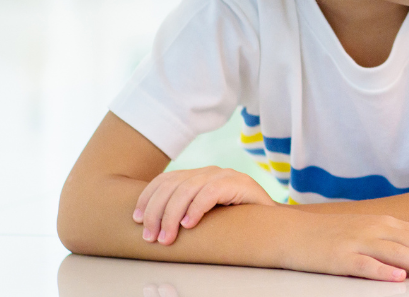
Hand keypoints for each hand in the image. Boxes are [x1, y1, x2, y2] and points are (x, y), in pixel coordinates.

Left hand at [133, 166, 276, 244]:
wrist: (273, 222)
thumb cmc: (235, 222)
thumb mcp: (204, 213)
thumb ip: (184, 210)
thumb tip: (149, 225)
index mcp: (198, 176)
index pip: (165, 180)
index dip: (147, 197)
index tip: (135, 219)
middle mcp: (209, 172)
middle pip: (172, 185)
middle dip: (156, 212)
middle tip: (150, 237)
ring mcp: (225, 175)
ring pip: (187, 189)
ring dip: (172, 215)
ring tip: (167, 237)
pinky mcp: (239, 184)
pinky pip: (211, 192)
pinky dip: (197, 208)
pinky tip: (190, 224)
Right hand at [287, 212, 408, 281]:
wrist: (290, 232)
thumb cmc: (332, 236)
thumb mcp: (366, 234)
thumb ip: (393, 243)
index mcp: (384, 222)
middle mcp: (375, 228)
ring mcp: (357, 241)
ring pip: (397, 253)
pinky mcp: (339, 257)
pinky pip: (364, 265)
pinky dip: (382, 271)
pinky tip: (398, 279)